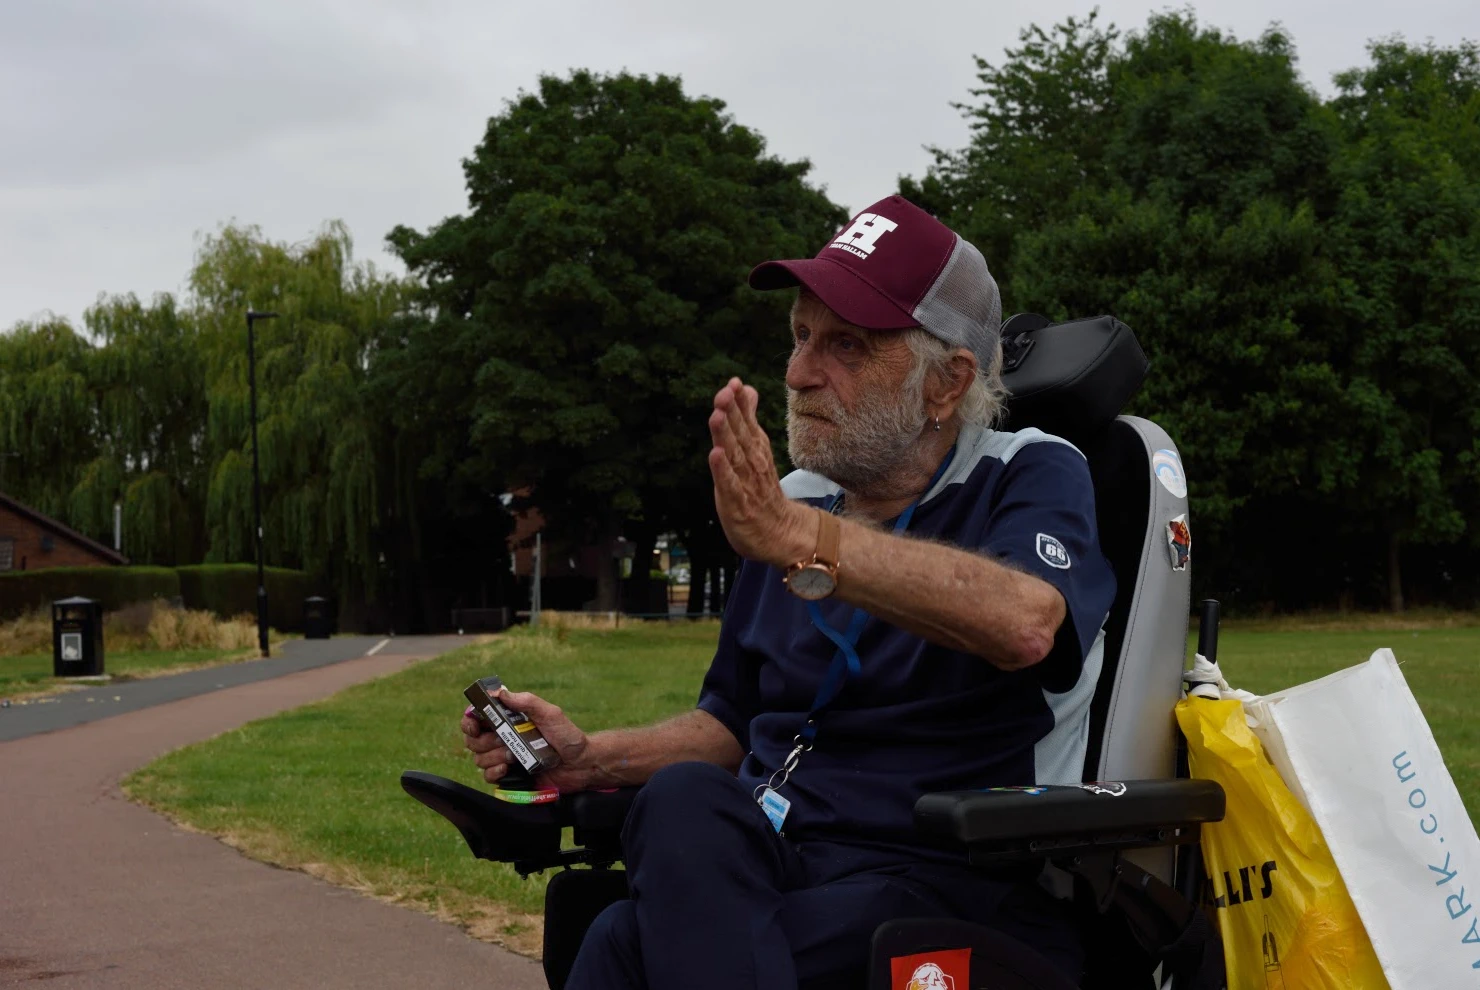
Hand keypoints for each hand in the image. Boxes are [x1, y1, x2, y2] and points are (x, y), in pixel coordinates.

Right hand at [460, 688, 597, 792]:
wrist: (580, 764)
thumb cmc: (567, 736)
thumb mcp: (550, 713)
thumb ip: (526, 702)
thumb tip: (500, 692)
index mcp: (508, 721)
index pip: (477, 719)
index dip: (469, 721)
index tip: (475, 725)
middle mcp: (503, 739)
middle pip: (473, 740)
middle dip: (485, 742)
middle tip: (505, 741)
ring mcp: (504, 758)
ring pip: (479, 759)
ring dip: (494, 757)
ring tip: (514, 756)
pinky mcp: (508, 776)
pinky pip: (487, 776)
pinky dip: (494, 772)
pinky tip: (507, 768)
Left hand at [707, 377, 812, 567]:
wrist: (780, 531)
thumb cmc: (762, 488)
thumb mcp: (757, 448)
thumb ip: (749, 419)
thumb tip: (747, 389)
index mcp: (755, 448)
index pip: (747, 421)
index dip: (739, 402)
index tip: (734, 382)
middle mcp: (752, 462)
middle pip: (740, 435)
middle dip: (732, 413)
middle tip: (725, 393)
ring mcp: (746, 482)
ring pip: (734, 456)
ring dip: (725, 436)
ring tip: (717, 416)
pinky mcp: (737, 503)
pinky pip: (729, 484)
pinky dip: (722, 470)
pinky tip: (715, 455)